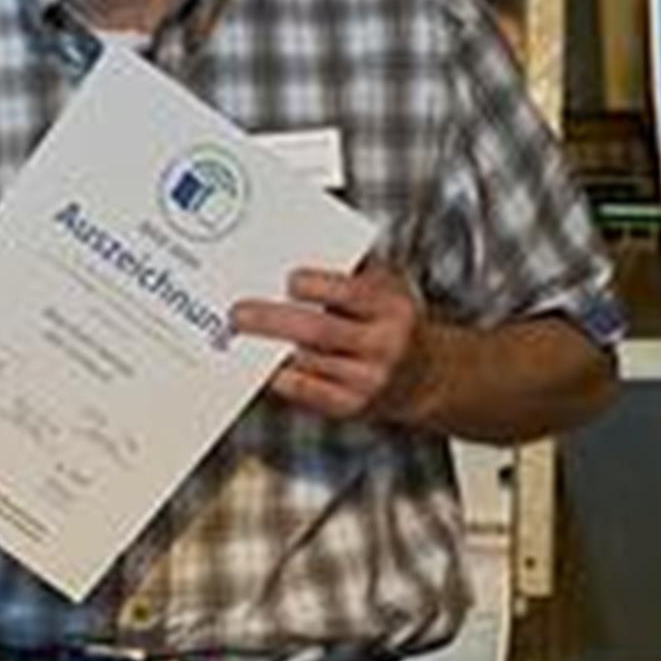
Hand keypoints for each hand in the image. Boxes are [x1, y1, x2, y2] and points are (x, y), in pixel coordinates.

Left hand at [231, 260, 435, 424]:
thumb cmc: (386, 319)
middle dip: (273, 320)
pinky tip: (260, 366)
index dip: (319, 286)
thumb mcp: (384, 289)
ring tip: (237, 335)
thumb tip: (294, 254)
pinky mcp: (351, 406)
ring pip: (306, 361)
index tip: (290, 279)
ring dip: (267, 348)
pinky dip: (279, 378)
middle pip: (319, 331)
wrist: (422, 374)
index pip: (353, 293)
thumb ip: (350, 272)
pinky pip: (306, 391)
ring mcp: (368, 379)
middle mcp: (384, 344)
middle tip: (238, 313)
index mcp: (393, 307)